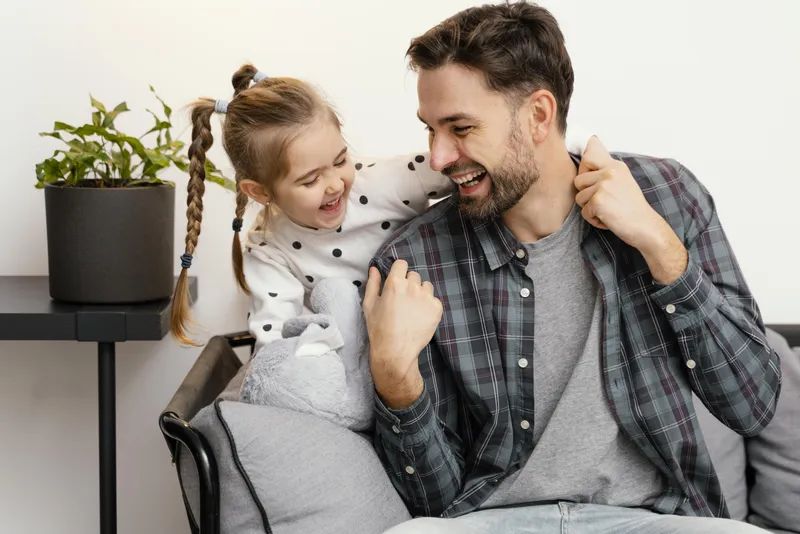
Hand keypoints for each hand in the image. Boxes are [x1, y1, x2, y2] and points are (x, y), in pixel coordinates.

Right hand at [362, 260, 441, 408]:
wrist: (395, 352)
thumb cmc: (379, 329)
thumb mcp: (369, 305)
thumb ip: (373, 283)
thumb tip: (374, 268)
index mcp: (395, 283)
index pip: (402, 264)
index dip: (399, 271)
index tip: (397, 280)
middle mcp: (412, 287)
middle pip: (414, 275)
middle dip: (409, 284)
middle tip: (403, 300)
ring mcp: (426, 297)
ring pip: (426, 286)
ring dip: (420, 293)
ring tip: (412, 309)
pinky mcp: (437, 308)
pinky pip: (434, 300)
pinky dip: (429, 306)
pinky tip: (420, 317)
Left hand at [575, 137, 664, 249]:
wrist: (645, 225)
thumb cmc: (632, 207)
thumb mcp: (622, 180)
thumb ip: (605, 169)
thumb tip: (590, 143)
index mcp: (615, 166)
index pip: (588, 157)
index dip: (584, 169)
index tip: (594, 179)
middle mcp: (609, 172)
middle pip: (578, 181)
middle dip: (586, 195)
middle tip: (605, 202)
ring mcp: (603, 186)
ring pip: (579, 198)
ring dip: (590, 209)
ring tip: (608, 210)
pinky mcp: (598, 201)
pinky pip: (584, 212)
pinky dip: (594, 219)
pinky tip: (609, 219)